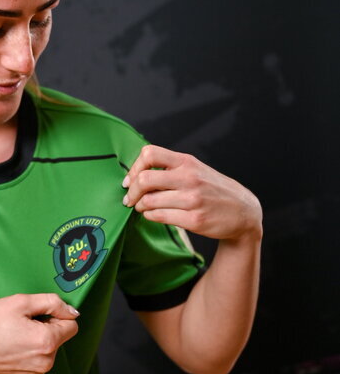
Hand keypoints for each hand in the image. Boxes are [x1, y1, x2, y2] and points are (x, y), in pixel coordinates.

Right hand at [0, 293, 79, 373]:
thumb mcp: (21, 302)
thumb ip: (52, 303)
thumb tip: (72, 312)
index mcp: (48, 342)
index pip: (72, 324)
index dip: (55, 315)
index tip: (36, 315)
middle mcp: (46, 362)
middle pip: (59, 338)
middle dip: (45, 328)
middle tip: (20, 324)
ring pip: (48, 350)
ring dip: (37, 341)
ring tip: (13, 335)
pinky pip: (36, 362)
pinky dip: (27, 353)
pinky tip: (10, 347)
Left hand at [122, 144, 261, 241]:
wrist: (243, 212)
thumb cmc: (213, 189)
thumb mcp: (196, 169)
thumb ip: (170, 168)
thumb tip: (136, 173)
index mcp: (187, 162)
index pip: (149, 154)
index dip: (134, 168)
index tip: (130, 180)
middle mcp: (189, 178)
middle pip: (144, 180)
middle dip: (132, 192)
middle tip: (130, 199)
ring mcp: (192, 199)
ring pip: (149, 201)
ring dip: (140, 206)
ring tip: (142, 207)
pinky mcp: (194, 219)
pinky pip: (159, 217)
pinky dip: (150, 216)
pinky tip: (153, 215)